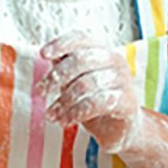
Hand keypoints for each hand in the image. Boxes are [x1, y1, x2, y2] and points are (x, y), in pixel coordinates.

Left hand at [40, 33, 142, 153]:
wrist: (119, 129)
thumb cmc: (96, 101)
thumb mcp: (76, 81)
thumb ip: (65, 67)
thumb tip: (48, 55)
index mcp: (102, 51)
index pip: (81, 39)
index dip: (61, 44)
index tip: (43, 54)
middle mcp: (115, 60)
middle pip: (81, 59)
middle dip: (57, 76)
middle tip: (41, 91)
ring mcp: (123, 80)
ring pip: (86, 84)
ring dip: (63, 101)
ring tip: (52, 115)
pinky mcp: (126, 100)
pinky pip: (97, 103)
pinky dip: (76, 113)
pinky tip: (66, 120)